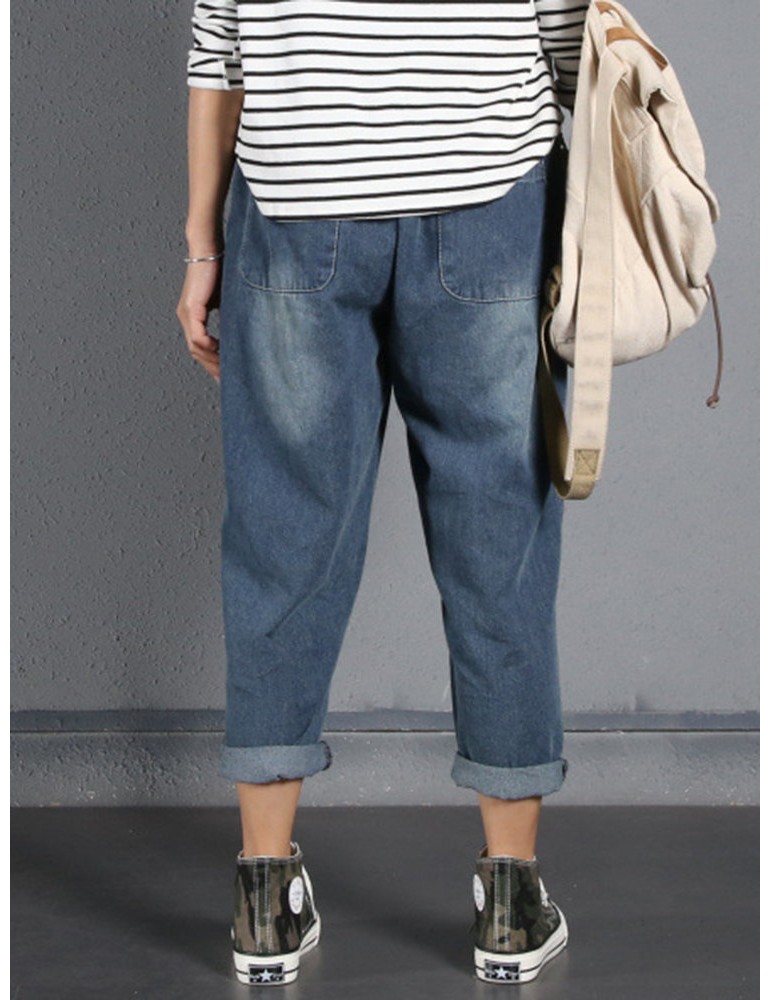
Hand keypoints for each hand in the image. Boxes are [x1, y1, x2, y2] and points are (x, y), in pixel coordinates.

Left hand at [175, 257, 222, 382]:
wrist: (209, 248)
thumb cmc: (220, 268)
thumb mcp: (228, 299)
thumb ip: (231, 316)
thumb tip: (244, 331)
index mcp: (193, 316)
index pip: (201, 347)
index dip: (213, 363)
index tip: (226, 375)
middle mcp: (186, 317)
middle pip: (197, 353)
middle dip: (213, 368)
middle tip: (227, 381)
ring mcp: (187, 314)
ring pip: (197, 348)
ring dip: (212, 361)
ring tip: (227, 370)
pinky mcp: (191, 309)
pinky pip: (198, 338)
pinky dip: (209, 348)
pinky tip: (220, 352)